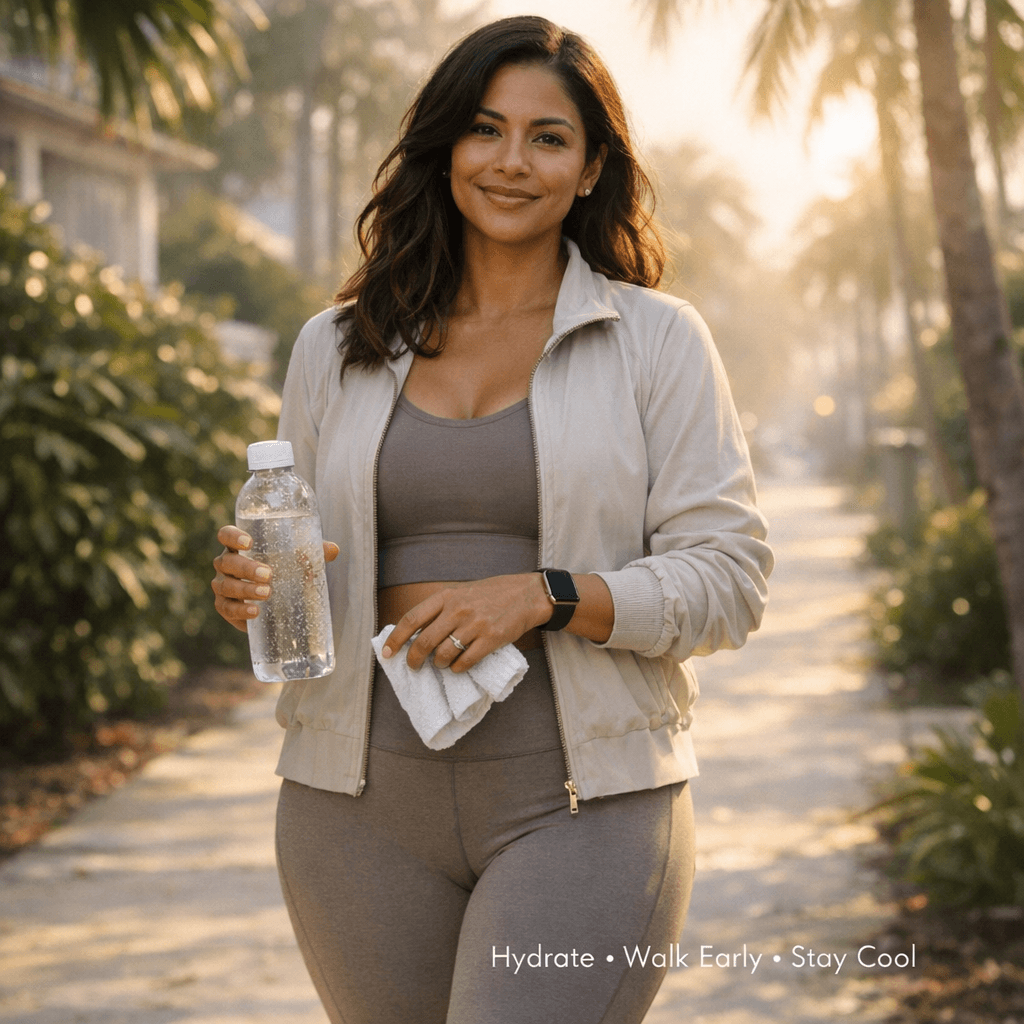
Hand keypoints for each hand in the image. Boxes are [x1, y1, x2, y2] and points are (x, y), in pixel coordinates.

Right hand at [211, 524, 339, 632]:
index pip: (226, 535)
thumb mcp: (298, 561)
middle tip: (268, 574)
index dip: (233, 537)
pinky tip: (255, 611)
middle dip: (246, 568)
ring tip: (267, 593)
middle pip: (227, 562)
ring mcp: (223, 586)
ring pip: (226, 586)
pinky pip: (226, 609)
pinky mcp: (226, 607)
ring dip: (245, 589)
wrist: (277, 602)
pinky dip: (240, 610)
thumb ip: (314, 553)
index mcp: (240, 547)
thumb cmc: (284, 571)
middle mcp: (227, 564)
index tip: (249, 543)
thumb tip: (333, 549)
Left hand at [382, 574, 550, 671]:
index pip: (412, 619)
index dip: (396, 638)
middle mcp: (458, 610)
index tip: (388, 652)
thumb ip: (441, 609)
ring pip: (443, 655)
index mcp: (447, 596)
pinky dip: (458, 669)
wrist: (526, 594)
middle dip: (414, 659)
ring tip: (442, 663)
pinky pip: (465, 662)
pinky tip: (459, 666)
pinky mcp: (491, 639)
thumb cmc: (491, 594)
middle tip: (414, 666)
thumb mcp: (461, 593)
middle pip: (424, 642)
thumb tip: (415, 633)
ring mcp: (475, 625)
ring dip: (439, 664)